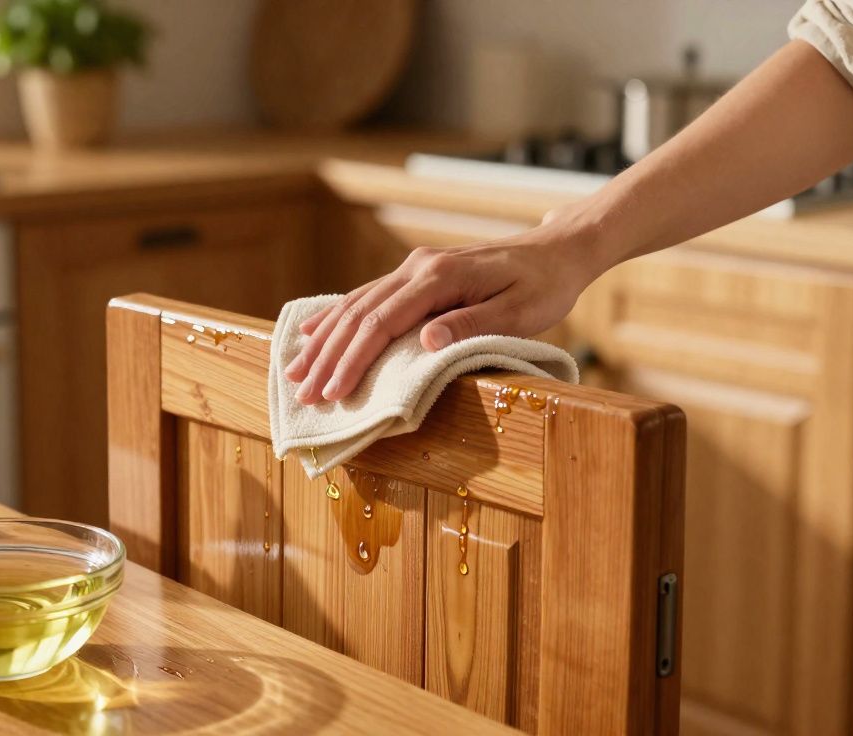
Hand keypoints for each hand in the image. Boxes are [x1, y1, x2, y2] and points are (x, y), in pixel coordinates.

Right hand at [284, 214, 604, 404]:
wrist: (556, 250)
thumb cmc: (543, 285)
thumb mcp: (518, 312)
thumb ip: (470, 325)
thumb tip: (425, 341)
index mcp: (438, 277)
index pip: (381, 323)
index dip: (352, 360)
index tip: (332, 392)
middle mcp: (417, 267)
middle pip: (358, 315)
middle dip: (327, 357)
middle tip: (303, 393)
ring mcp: (413, 267)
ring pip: (355, 305)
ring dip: (324, 340)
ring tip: (296, 371)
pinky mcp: (416, 274)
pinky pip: (366, 297)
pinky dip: (336, 318)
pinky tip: (314, 333)